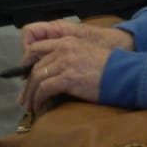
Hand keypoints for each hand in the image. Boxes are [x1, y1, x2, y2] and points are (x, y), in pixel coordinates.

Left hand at [17, 21, 133, 111]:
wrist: (122, 73)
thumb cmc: (108, 65)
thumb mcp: (86, 52)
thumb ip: (70, 55)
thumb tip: (57, 70)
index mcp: (67, 40)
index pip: (37, 48)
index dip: (27, 63)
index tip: (25, 77)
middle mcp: (63, 48)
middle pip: (35, 65)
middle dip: (27, 83)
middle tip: (24, 97)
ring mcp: (65, 62)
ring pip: (37, 77)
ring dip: (30, 94)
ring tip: (29, 105)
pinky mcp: (68, 77)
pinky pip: (45, 89)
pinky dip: (39, 98)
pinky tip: (39, 105)